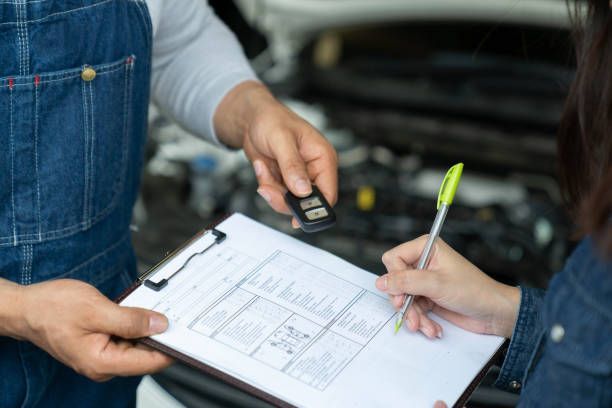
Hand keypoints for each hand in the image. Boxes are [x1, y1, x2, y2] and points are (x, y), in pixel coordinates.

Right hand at [16, 279, 172, 381]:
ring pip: (137, 345)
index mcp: (103, 362)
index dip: (171, 348)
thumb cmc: (51, 309)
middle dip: (162, 336)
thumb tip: (160, 325)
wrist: (25, 308)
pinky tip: (140, 312)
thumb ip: (130, 320)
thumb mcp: (96, 310)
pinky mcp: (100, 344)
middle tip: (177, 314)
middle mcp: (103, 364)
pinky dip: (135, 326)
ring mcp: (102, 355)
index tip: (188, 334)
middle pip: (145, 355)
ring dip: (148, 329)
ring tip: (158, 309)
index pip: (149, 362)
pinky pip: (126, 338)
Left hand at [214, 81, 337, 226]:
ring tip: (263, 169)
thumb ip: (293, 165)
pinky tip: (262, 166)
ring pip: (289, 201)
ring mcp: (298, 177)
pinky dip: (266, 185)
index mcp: (323, 158)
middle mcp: (313, 170)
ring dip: (272, 190)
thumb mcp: (282, 139)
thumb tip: (303, 190)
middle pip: (307, 202)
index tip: (299, 218)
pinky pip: (276, 195)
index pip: (328, 192)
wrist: (251, 119)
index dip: (316, 209)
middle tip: (269, 189)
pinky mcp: (284, 181)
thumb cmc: (272, 119)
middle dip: (285, 198)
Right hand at [375, 236, 519, 338]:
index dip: (394, 277)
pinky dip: (420, 320)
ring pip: (403, 298)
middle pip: (395, 280)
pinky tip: (432, 328)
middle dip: (403, 301)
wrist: (493, 313)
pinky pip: (413, 309)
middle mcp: (423, 262)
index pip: (393, 258)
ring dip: (413, 315)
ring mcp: (425, 281)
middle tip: (407, 312)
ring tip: (424, 326)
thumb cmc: (473, 290)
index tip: (401, 294)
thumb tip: (381, 282)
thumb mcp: (437, 284)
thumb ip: (406, 281)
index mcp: (426, 248)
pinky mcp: (428, 297)